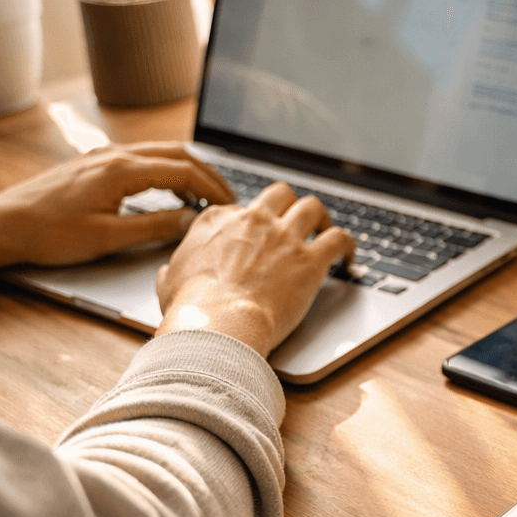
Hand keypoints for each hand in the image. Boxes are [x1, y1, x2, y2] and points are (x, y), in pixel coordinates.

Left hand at [0, 143, 234, 271]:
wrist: (4, 225)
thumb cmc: (50, 234)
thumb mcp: (109, 237)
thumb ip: (156, 226)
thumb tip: (192, 221)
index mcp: (121, 170)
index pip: (183, 170)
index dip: (213, 188)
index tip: (230, 206)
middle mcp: (115, 155)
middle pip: (177, 154)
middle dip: (207, 174)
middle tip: (227, 198)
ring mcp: (103, 156)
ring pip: (160, 152)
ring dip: (188, 169)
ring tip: (205, 194)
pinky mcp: (95, 163)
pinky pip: (143, 157)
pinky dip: (167, 169)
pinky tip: (171, 188)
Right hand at [154, 182, 355, 355]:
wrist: (217, 322)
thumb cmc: (191, 308)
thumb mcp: (167, 282)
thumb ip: (173, 269)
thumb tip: (169, 272)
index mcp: (217, 221)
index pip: (239, 208)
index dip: (252, 222)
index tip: (257, 235)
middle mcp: (252, 220)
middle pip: (279, 194)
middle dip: (290, 204)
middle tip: (297, 221)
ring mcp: (284, 237)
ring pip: (312, 207)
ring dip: (322, 218)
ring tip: (326, 231)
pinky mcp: (310, 259)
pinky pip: (338, 238)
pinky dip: (347, 243)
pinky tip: (349, 255)